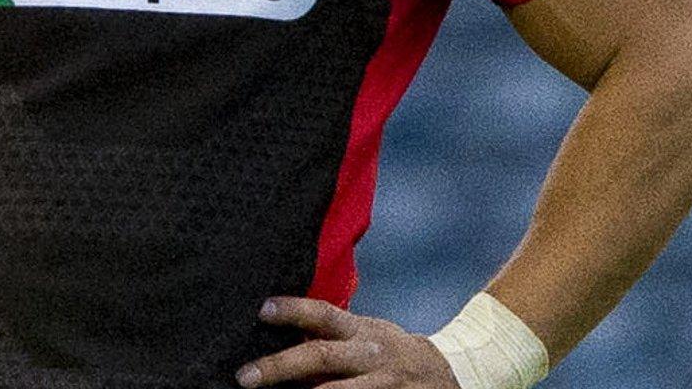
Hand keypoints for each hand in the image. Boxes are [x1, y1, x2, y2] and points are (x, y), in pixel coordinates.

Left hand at [235, 297, 460, 388]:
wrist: (447, 377)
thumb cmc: (389, 352)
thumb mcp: (365, 333)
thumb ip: (330, 333)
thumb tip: (278, 328)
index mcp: (361, 332)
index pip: (324, 314)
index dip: (294, 310)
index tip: (262, 310)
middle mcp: (370, 356)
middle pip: (321, 357)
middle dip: (280, 367)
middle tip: (244, 376)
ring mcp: (382, 386)